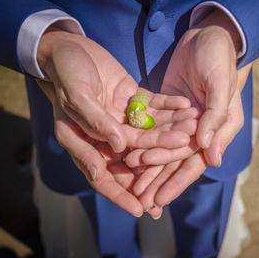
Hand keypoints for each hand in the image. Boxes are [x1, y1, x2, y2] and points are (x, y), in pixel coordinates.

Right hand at [37, 79, 196, 216]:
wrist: (67, 48)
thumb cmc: (65, 75)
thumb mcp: (75, 98)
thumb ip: (95, 123)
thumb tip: (119, 147)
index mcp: (86, 142)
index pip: (104, 176)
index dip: (121, 194)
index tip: (141, 210)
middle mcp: (106, 135)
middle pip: (135, 154)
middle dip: (159, 158)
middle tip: (182, 159)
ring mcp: (120, 117)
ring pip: (149, 130)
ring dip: (170, 131)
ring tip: (193, 131)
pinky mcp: (130, 98)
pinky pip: (152, 106)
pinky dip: (169, 106)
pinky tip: (187, 105)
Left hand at [135, 64, 249, 218]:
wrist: (206, 33)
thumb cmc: (219, 58)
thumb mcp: (219, 84)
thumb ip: (215, 117)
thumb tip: (211, 156)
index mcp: (218, 129)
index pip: (195, 161)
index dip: (176, 180)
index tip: (159, 198)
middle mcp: (201, 130)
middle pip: (176, 160)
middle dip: (158, 179)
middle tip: (139, 198)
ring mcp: (183, 120)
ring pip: (162, 147)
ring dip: (147, 165)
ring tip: (129, 182)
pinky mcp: (167, 108)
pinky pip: (153, 128)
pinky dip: (141, 141)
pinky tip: (127, 153)